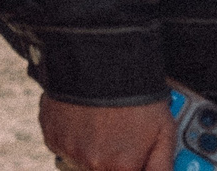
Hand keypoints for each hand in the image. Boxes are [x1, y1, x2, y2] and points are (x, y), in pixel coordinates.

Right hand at [40, 94, 175, 170]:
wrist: (102, 57)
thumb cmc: (137, 92)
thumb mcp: (164, 129)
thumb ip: (161, 167)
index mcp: (120, 167)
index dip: (130, 166)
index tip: (133, 156)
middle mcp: (93, 164)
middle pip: (103, 169)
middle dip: (113, 157)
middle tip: (119, 133)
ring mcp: (70, 150)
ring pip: (83, 159)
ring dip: (93, 147)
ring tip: (104, 120)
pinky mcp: (52, 136)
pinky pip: (64, 145)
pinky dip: (74, 135)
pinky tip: (85, 116)